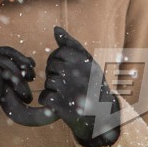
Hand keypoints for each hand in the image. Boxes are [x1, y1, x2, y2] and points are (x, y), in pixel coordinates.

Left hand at [38, 26, 119, 146]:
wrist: (103, 118)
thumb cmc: (93, 85)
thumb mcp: (87, 62)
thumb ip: (70, 44)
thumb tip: (56, 29)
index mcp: (85, 61)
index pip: (58, 53)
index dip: (60, 61)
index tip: (69, 69)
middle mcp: (77, 74)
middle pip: (51, 67)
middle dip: (56, 74)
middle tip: (69, 84)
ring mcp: (69, 91)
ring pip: (48, 82)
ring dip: (53, 88)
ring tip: (68, 94)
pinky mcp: (63, 107)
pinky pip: (44, 97)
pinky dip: (49, 101)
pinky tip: (60, 103)